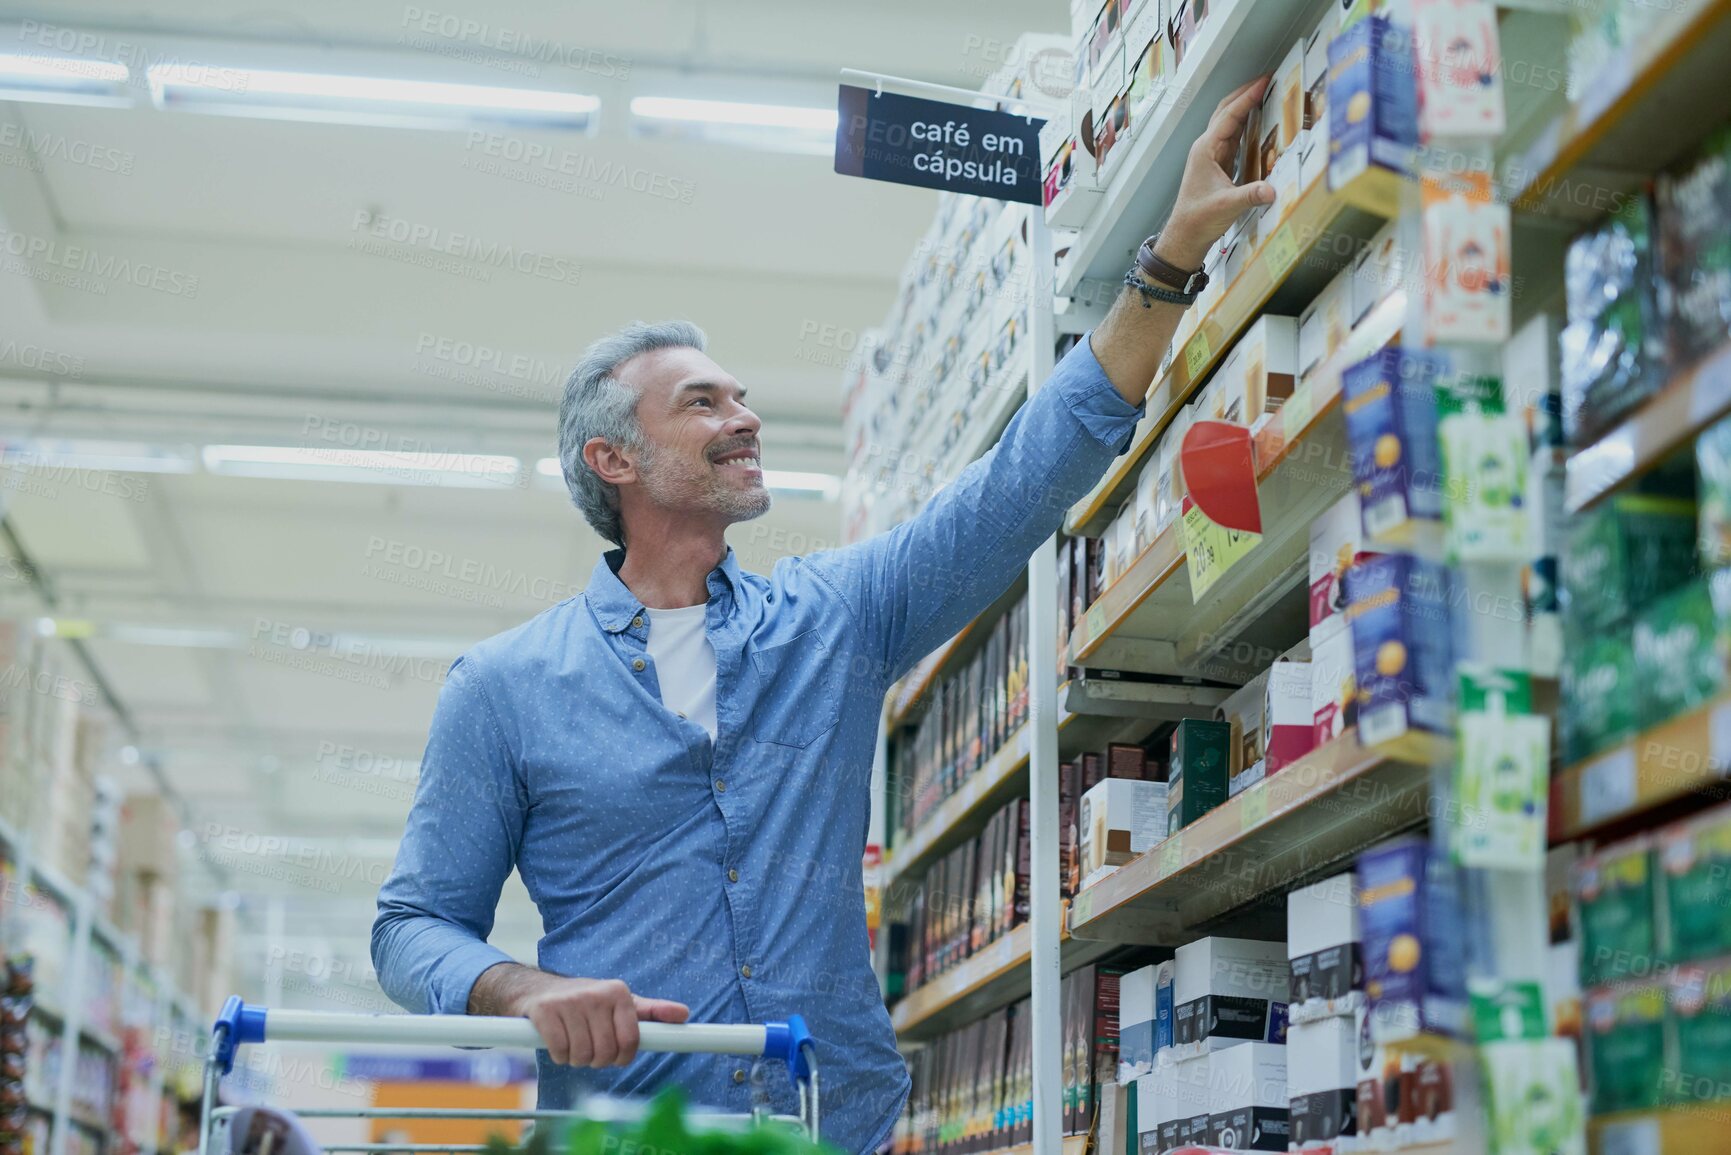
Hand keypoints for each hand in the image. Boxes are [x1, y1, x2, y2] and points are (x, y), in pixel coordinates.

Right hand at [480, 967, 689, 1066]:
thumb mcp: (621, 1003)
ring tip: (574, 1045)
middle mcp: (596, 993)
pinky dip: (559, 1055)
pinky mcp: (545, 1010)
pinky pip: (560, 1051)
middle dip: (597, 1060)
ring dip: (577, 1059)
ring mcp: (570, 1001)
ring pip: (582, 1055)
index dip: (622, 1058)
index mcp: (619, 992)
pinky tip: (559, 1043)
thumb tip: (684, 1014)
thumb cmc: (587, 1003)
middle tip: (591, 1050)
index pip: (630, 1041)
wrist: (539, 990)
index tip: (615, 1056)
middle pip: (605, 1052)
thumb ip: (652, 1012)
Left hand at [1158, 76, 1276, 269]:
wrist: (1185, 235)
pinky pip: (1232, 137)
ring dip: (1245, 106)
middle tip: (1268, 80)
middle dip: (1245, 93)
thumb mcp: (1226, 206)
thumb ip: (1250, 196)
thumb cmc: (1198, 219)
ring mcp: (1211, 155)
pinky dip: (1245, 124)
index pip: (1229, 115)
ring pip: (1228, 122)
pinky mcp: (1217, 164)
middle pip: (1226, 111)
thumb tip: (1272, 190)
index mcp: (1206, 150)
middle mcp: (1207, 147)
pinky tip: (1258, 122)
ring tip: (1266, 93)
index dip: (1248, 97)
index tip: (1265, 81)